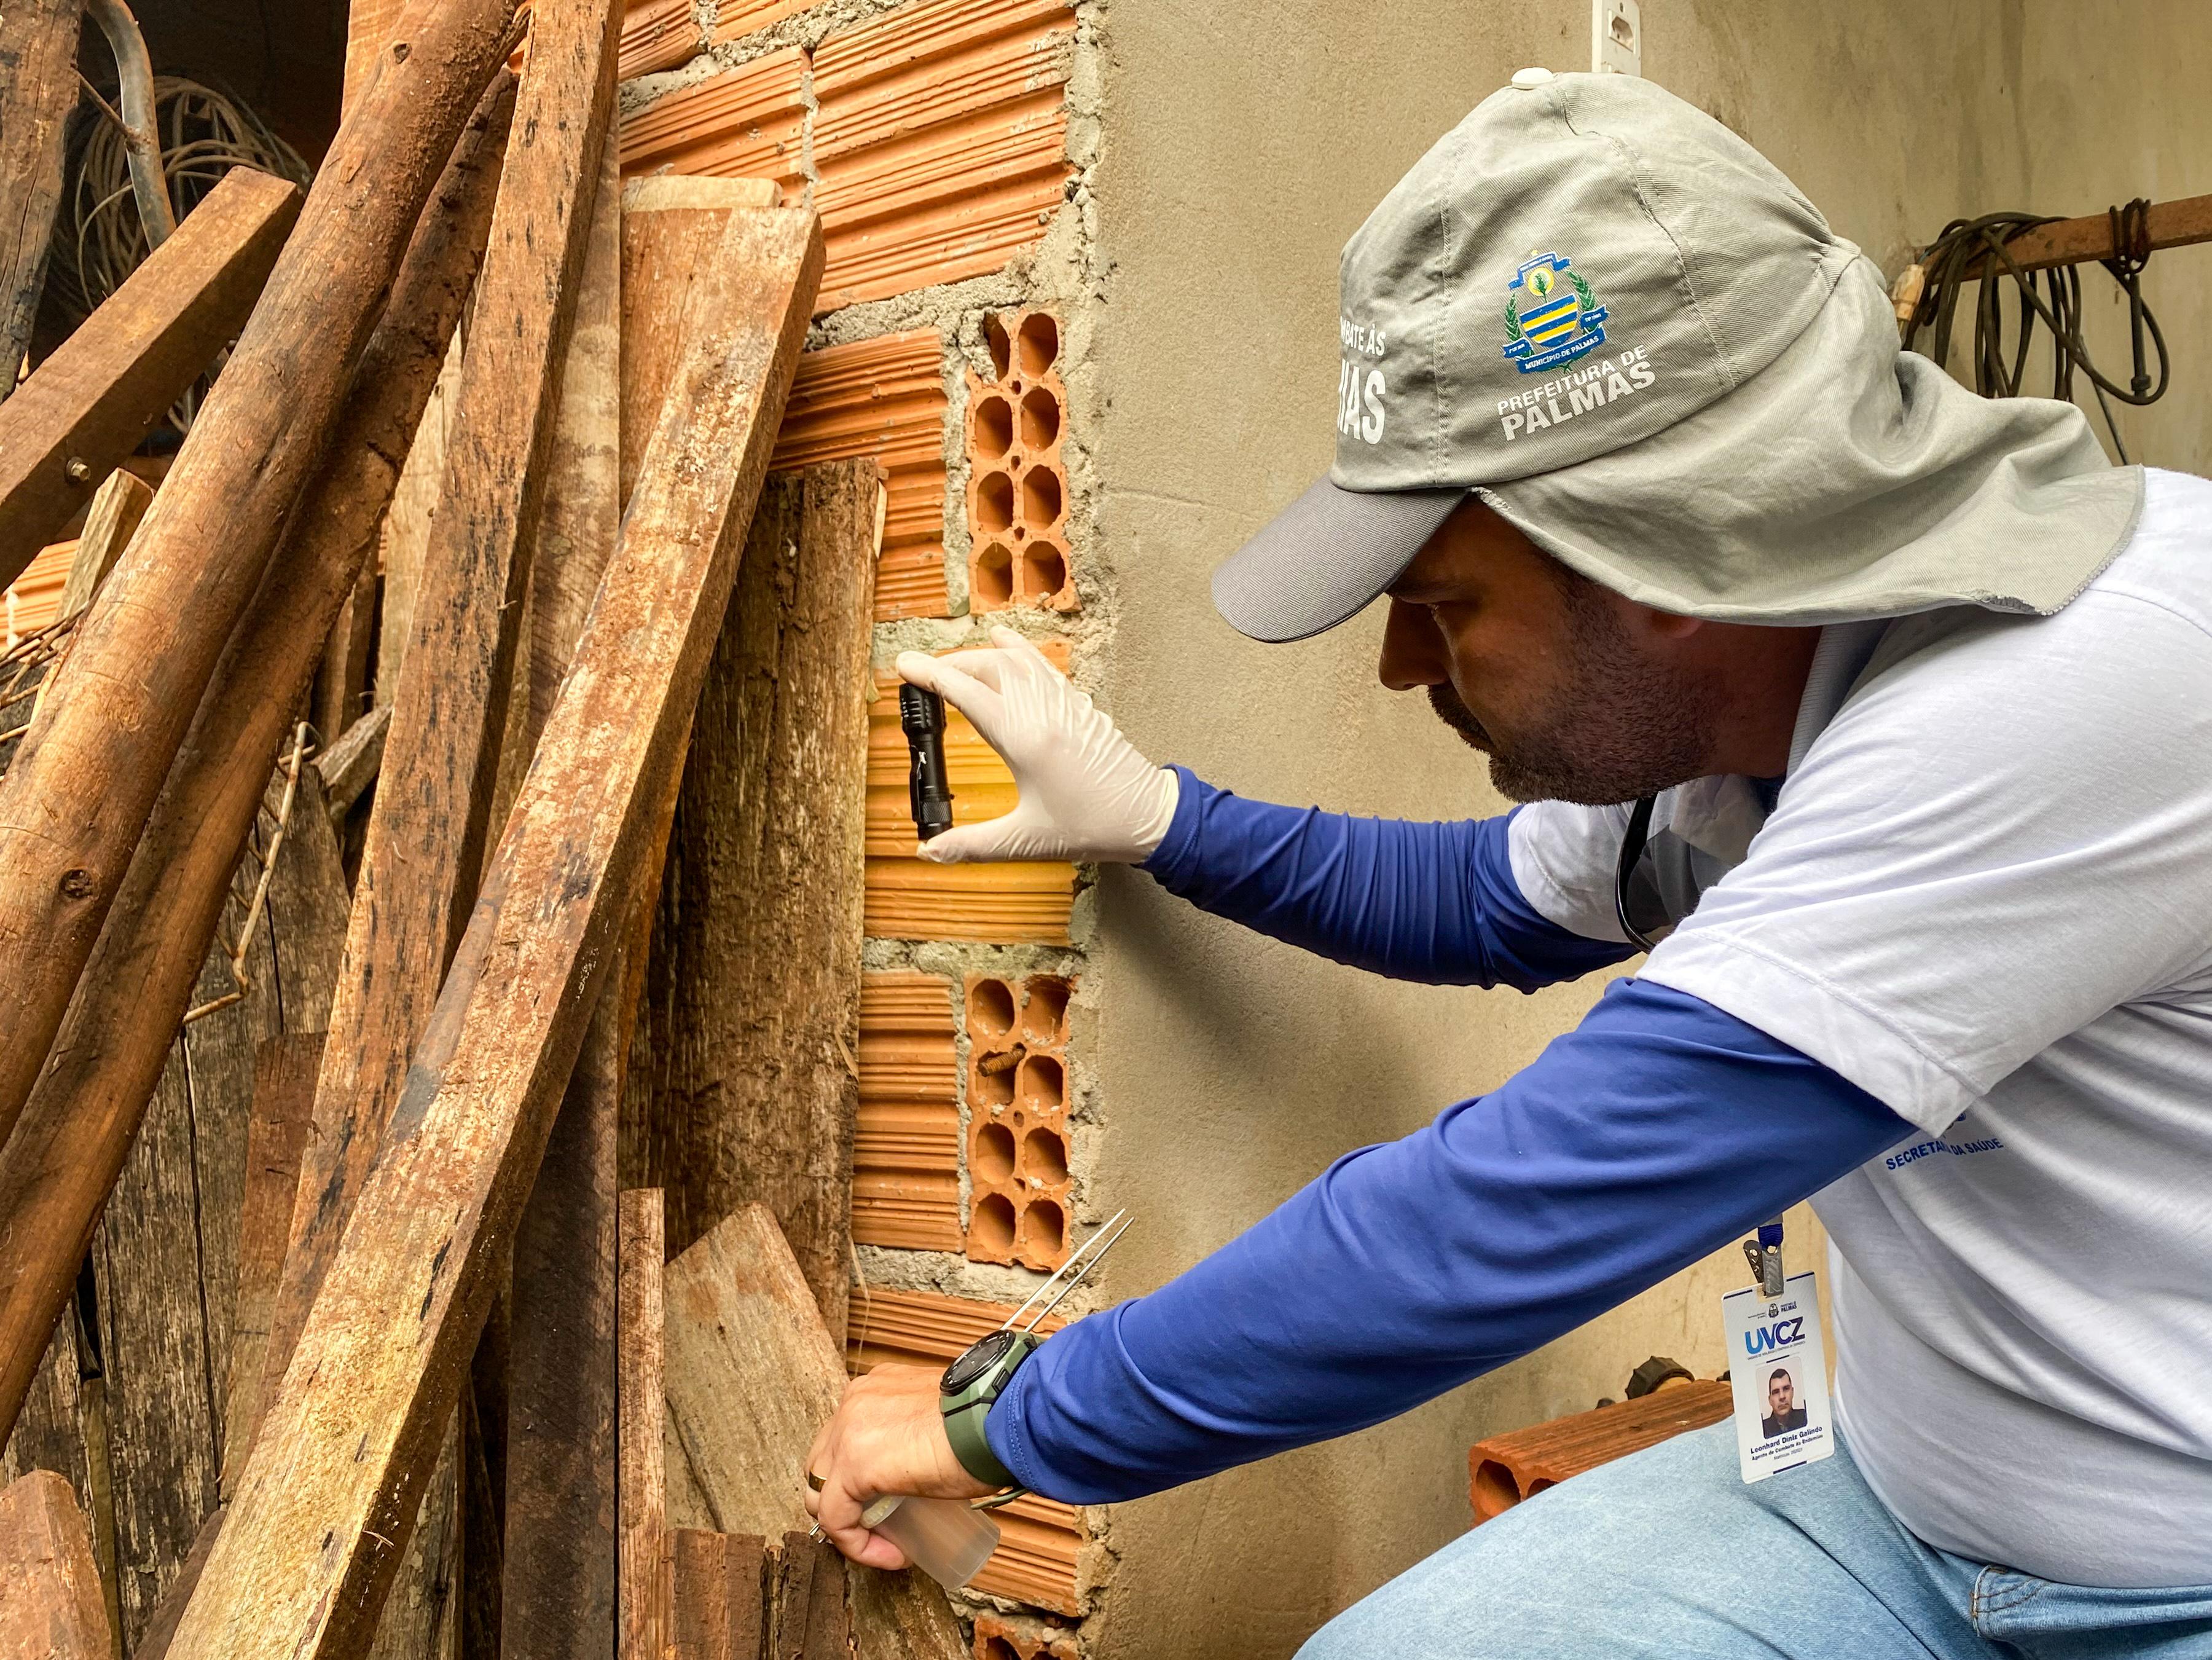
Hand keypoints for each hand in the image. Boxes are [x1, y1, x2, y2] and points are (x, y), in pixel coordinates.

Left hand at [802, 1365, 994, 1569]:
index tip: (894, 1508)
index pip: (844, 1440)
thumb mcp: (941, 1419)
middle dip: (847, 1501)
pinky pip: (834, 1516)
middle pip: (824, 1464)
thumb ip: (922, 1433)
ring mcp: (848, 1430)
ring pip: (821, 1492)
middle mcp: (854, 1401)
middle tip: (885, 1526)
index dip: (859, 1482)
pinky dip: (857, 1544)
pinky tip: (891, 1555)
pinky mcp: (853, 1464)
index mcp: (875, 1387)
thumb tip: (929, 1467)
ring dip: (850, 1525)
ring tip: (889, 1544)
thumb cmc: (989, 1421)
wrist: (1003, 1418)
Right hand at [895, 627, 1178, 863]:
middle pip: (988, 668)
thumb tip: (930, 850)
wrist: (1147, 816)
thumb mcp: (1025, 840)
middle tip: (924, 672)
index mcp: (1024, 739)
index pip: (966, 693)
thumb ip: (973, 844)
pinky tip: (1010, 647)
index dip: (931, 676)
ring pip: (1016, 661)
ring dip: (982, 655)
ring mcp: (1064, 704)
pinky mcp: (1079, 706)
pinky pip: (1042, 667)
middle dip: (951, 664)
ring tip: (957, 658)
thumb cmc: (1092, 826)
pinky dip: (1019, 652)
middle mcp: (1043, 712)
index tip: (905, 665)